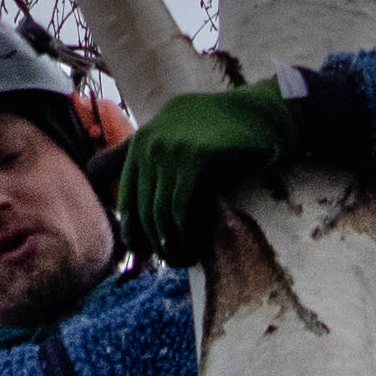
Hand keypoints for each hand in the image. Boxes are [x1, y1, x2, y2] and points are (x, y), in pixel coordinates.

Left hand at [120, 62, 374, 265]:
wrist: (266, 115)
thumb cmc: (228, 136)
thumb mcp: (182, 139)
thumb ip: (156, 163)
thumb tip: (141, 214)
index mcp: (142, 138)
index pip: (109, 181)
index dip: (124, 218)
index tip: (140, 243)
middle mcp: (149, 140)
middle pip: (134, 206)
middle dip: (147, 241)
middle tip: (166, 260)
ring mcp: (170, 147)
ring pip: (157, 212)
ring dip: (168, 245)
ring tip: (182, 260)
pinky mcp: (195, 157)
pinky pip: (179, 208)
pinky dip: (184, 233)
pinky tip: (194, 246)